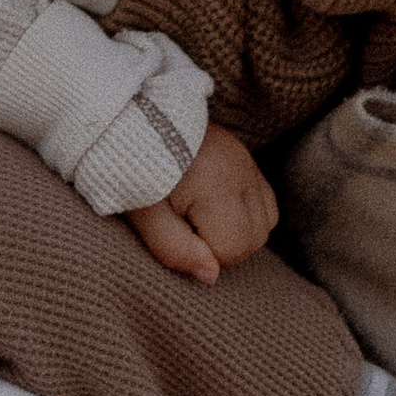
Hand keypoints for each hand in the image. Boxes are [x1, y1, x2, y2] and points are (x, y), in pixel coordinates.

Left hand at [125, 128, 276, 284]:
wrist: (131, 119)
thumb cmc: (133, 169)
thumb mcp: (144, 214)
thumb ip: (174, 249)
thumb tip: (211, 277)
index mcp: (217, 188)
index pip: (231, 249)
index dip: (200, 251)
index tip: (173, 228)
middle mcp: (242, 173)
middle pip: (254, 239)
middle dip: (222, 244)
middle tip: (184, 224)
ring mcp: (247, 162)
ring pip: (265, 222)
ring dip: (238, 230)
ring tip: (198, 215)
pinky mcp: (245, 156)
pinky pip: (264, 200)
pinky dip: (247, 212)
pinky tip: (215, 205)